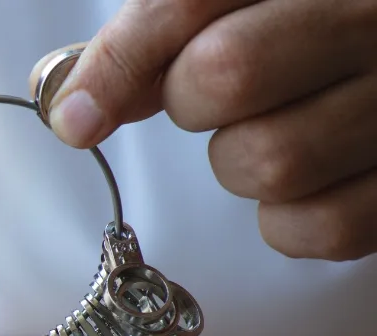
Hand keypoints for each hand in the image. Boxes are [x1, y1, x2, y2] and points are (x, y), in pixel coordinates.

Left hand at [34, 0, 376, 261]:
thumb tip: (74, 110)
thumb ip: (160, 34)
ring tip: (273, 133)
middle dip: (191, 101)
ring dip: (241, 165)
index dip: (119, 62)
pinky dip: (289, 222)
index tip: (76, 116)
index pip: (186, 0)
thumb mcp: (236, 5)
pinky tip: (305, 186)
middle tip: (210, 99)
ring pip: (271, 161)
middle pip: (226, 74)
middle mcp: (374, 21)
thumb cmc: (308, 33)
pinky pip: (320, 228)